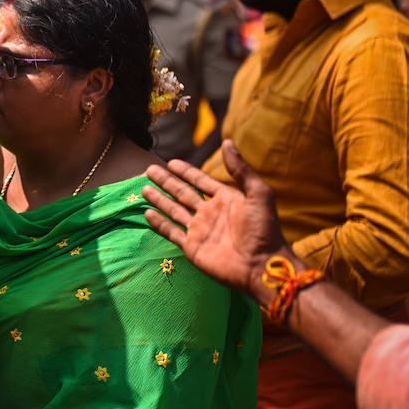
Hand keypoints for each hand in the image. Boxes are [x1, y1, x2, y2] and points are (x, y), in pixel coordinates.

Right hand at [142, 140, 287, 298]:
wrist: (260, 265)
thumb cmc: (263, 230)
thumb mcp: (258, 195)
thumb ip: (240, 170)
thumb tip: (227, 142)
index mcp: (226, 199)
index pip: (201, 181)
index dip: (186, 171)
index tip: (171, 162)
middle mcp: (210, 212)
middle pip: (183, 193)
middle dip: (167, 181)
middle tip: (150, 170)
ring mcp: (199, 230)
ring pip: (174, 210)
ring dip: (159, 199)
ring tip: (144, 188)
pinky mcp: (192, 246)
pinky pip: (171, 231)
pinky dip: (159, 222)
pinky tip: (148, 213)